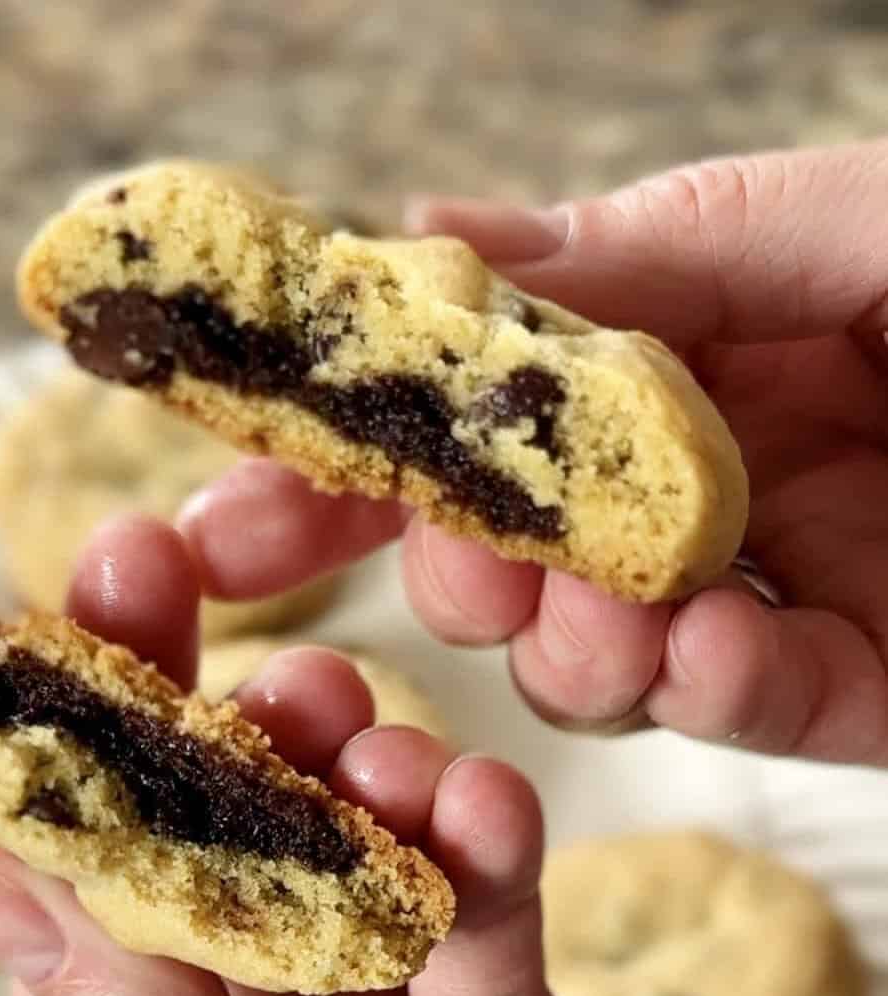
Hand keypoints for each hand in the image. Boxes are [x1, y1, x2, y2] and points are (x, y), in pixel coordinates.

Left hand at [0, 516, 642, 995]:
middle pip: (246, 857)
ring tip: (378, 748)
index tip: (112, 589)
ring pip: (378, 883)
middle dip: (254, 738)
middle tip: (270, 657)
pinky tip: (484, 809)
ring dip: (381, 792)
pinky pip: (497, 964)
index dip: (110, 731)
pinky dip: (492, 872)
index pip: (108, 877)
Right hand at [177, 140, 887, 766]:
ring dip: (569, 648)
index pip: (466, 428)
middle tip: (455, 558)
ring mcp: (767, 594)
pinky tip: (711, 656)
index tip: (234, 501)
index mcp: (666, 370)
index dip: (344, 464)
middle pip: (504, 563)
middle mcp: (693, 490)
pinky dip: (714, 696)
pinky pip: (758, 712)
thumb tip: (437, 238)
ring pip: (598, 661)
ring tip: (593, 615)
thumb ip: (630, 250)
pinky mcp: (861, 687)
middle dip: (449, 575)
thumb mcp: (810, 218)